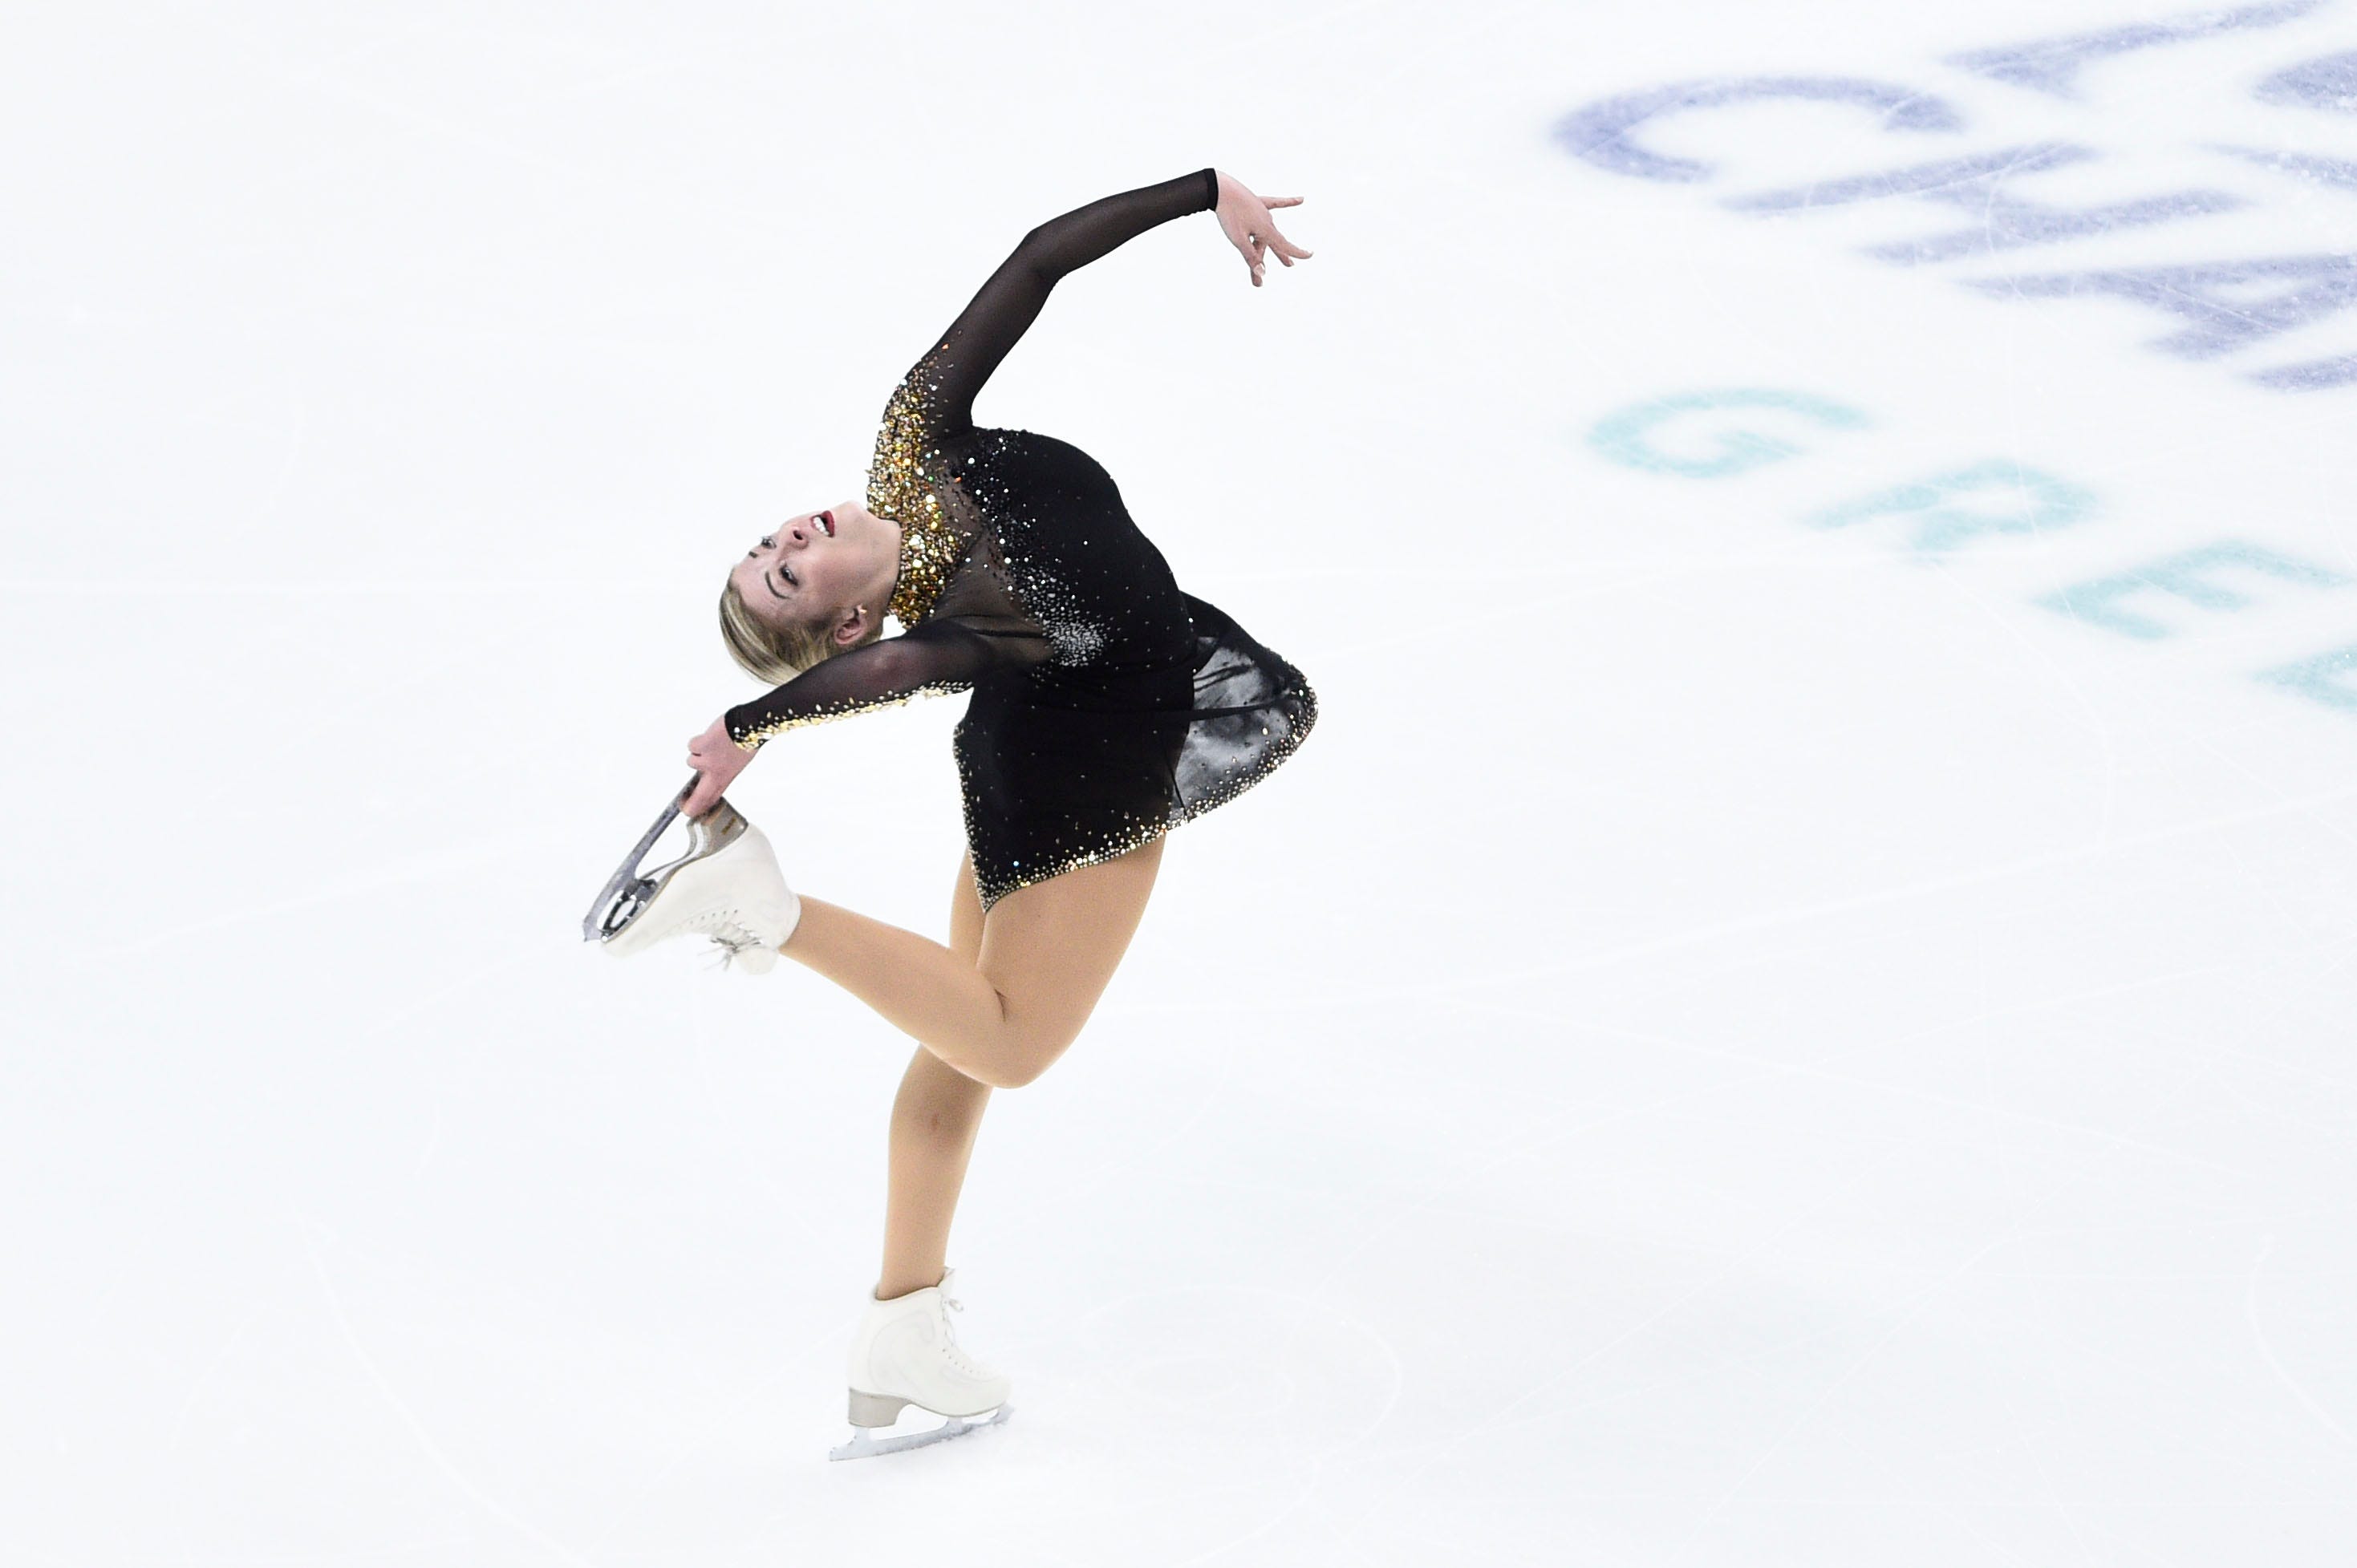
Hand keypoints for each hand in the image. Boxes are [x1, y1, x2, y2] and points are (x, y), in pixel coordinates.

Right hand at [682, 714, 753, 817]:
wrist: (748, 726)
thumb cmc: (745, 742)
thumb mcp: (736, 763)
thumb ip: (723, 771)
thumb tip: (708, 775)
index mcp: (726, 777)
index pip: (711, 797)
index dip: (700, 805)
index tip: (691, 810)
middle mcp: (716, 772)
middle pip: (700, 795)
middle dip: (690, 803)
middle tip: (684, 807)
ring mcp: (708, 761)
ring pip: (691, 761)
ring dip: (698, 753)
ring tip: (711, 745)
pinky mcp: (702, 747)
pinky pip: (692, 746)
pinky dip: (698, 740)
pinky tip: (710, 737)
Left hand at [1213, 172, 1310, 287]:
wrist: (1220, 189)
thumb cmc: (1228, 215)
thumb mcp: (1238, 239)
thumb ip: (1251, 256)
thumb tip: (1263, 273)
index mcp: (1265, 230)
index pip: (1284, 245)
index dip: (1296, 252)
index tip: (1310, 255)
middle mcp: (1268, 220)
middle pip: (1273, 243)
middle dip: (1279, 256)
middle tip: (1290, 265)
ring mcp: (1263, 210)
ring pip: (1268, 231)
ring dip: (1269, 243)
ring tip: (1275, 246)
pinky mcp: (1257, 201)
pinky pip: (1274, 203)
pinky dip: (1287, 203)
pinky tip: (1302, 200)